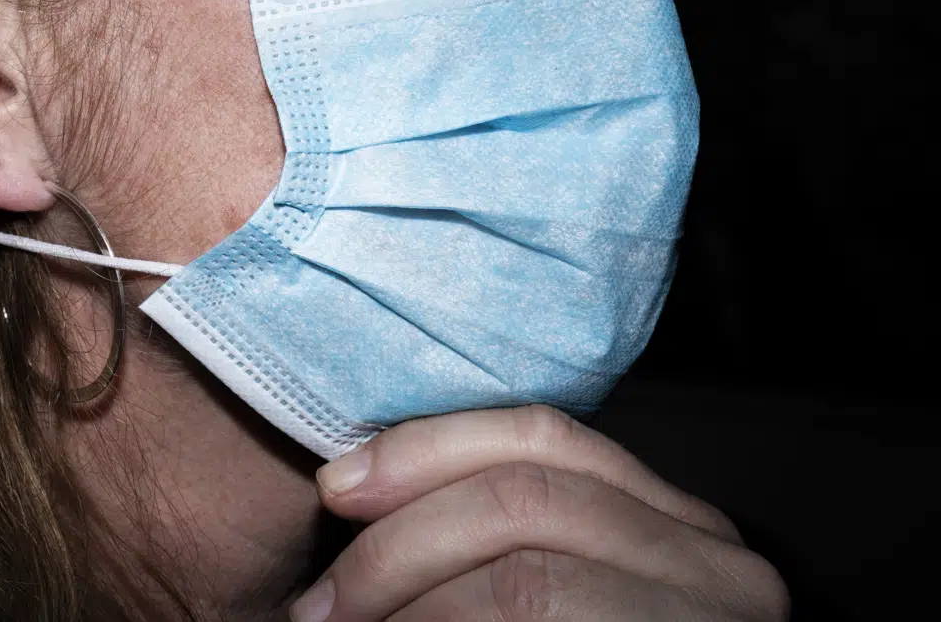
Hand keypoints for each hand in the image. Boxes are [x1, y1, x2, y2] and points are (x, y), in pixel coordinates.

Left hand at [291, 404, 788, 621]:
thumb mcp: (559, 590)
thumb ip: (501, 541)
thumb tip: (361, 489)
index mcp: (674, 521)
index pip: (541, 435)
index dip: (425, 451)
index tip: (337, 484)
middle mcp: (715, 561)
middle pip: (523, 496)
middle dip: (398, 541)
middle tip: (321, 602)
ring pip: (524, 576)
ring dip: (409, 600)